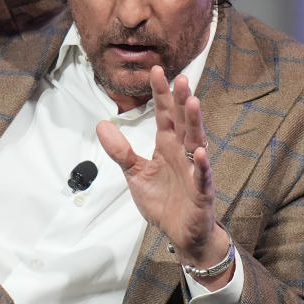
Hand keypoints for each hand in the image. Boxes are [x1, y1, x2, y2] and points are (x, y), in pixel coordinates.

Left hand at [97, 66, 234, 286]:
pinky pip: (202, 176)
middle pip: (182, 122)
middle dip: (181, 100)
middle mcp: (183, 153)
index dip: (161, 93)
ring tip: (192, 102)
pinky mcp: (201, 191)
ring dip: (195, 123)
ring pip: (196, 142)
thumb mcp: (135, 174)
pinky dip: (201, 165)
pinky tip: (199, 152)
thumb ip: (121, 151)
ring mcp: (194, 170)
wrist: (181, 234)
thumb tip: (101, 125)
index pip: (164, 114)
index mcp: (167, 145)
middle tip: (181, 78)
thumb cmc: (163, 201)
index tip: (156, 70)